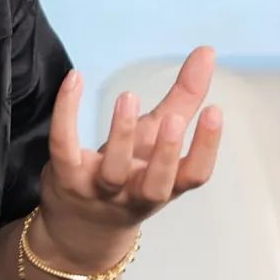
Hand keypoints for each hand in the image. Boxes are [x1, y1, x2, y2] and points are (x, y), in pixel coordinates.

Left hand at [37, 44, 222, 259]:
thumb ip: (183, 99)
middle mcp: (135, 193)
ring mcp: (99, 190)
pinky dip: (66, 114)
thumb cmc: (129, 176)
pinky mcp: (65, 178)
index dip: (206, 148)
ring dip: (121, 134)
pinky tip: (74, 79)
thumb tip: (207, 52)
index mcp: (165, 185)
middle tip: (172, 119)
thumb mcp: (156, 142)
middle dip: (165, 153)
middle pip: (155, 185)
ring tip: (128, 98)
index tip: (215, 111)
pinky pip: (64, 147)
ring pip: (112, 171)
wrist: (79, 226)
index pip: (194, 176)